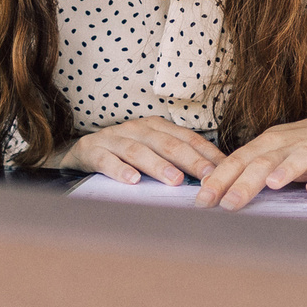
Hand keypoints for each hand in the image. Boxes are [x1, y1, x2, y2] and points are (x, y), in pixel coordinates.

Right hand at [56, 116, 223, 185]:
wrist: (80, 152)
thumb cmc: (123, 154)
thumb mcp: (151, 152)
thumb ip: (177, 161)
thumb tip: (214, 178)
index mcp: (155, 126)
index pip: (187, 138)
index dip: (206, 153)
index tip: (225, 170)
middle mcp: (136, 129)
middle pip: (167, 143)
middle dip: (190, 160)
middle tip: (208, 176)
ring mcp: (113, 139)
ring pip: (138, 151)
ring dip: (158, 166)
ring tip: (174, 180)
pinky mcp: (92, 151)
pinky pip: (106, 160)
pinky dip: (119, 170)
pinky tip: (132, 180)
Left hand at [195, 107, 306, 208]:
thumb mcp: (279, 152)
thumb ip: (251, 167)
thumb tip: (214, 189)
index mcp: (270, 143)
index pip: (239, 160)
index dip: (220, 179)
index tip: (201, 201)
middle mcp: (290, 145)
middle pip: (262, 162)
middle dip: (242, 183)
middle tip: (224, 205)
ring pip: (297, 161)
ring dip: (284, 172)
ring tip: (269, 185)